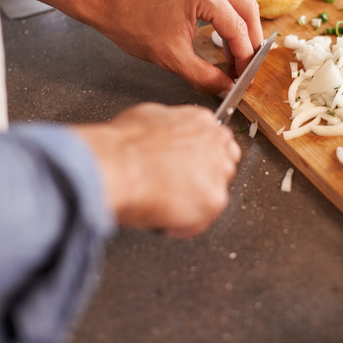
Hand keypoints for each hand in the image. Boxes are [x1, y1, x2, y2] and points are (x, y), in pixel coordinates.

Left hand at [0, 0, 260, 95]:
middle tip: (246, 64)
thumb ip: (204, 76)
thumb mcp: (170, 56)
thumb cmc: (129, 21)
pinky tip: (225, 34)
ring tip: (237, 52)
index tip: (243, 75)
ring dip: (242, 25)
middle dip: (251, 39)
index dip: (244, 56)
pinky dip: (231, 13)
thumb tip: (225, 87)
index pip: (238, 29)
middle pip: (248, 8)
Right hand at [72, 103, 239, 237]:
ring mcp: (218, 173)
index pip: (217, 142)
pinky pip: (201, 221)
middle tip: (176, 188)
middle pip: (223, 167)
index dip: (200, 159)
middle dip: (202, 180)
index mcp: (201, 122)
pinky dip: (182, 226)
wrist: (119, 166)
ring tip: (165, 204)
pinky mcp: (214, 201)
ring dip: (193, 203)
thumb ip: (168, 126)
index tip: (187, 168)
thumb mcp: (147, 116)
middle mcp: (216, 145)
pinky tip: (163, 218)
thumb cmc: (124, 145)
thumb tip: (163, 135)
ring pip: (213, 195)